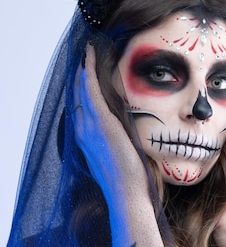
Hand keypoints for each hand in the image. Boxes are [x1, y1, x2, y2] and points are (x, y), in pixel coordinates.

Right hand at [73, 44, 147, 205]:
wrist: (126, 194)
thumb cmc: (127, 181)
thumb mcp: (118, 159)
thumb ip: (117, 144)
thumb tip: (128, 134)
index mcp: (86, 140)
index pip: (79, 109)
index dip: (79, 91)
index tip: (83, 77)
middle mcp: (83, 131)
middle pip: (76, 96)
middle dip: (78, 77)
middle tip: (82, 58)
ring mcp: (90, 126)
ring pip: (81, 89)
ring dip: (83, 69)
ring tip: (86, 53)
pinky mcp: (102, 122)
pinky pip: (90, 90)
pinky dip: (89, 72)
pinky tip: (90, 58)